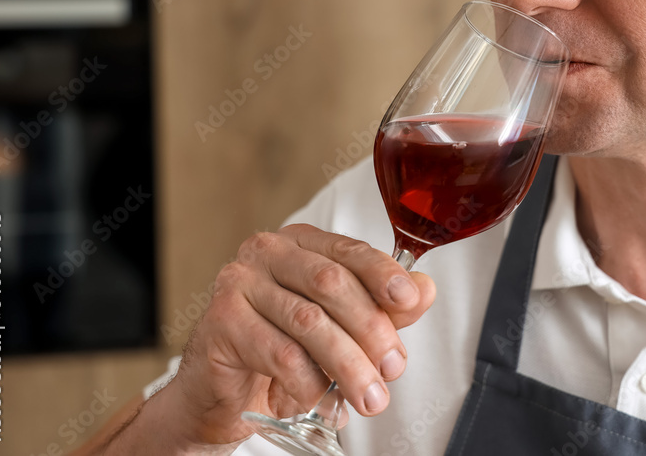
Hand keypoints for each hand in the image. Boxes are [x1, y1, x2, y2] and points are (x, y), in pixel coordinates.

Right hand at [161, 224, 436, 445]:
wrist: (222, 392)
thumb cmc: (282, 349)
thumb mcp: (341, 326)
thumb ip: (382, 306)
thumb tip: (424, 290)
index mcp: (301, 243)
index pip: (349, 250)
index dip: (383, 274)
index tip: (410, 299)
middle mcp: (267, 254)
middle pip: (330, 283)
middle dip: (370, 329)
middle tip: (393, 368)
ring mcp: (239, 284)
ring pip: (308, 322)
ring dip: (348, 365)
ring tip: (370, 397)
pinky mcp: (220, 323)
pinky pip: (278, 354)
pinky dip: (309, 383)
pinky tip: (324, 402)